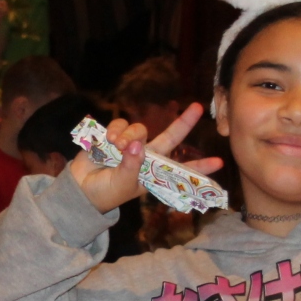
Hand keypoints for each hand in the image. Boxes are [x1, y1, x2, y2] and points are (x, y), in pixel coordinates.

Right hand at [65, 103, 223, 213]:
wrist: (80, 188)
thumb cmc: (105, 192)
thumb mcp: (122, 184)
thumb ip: (131, 165)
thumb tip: (137, 144)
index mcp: (153, 173)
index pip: (181, 170)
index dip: (199, 167)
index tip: (219, 163)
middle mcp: (146, 156)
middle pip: (170, 136)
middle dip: (184, 122)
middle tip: (197, 108)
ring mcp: (131, 144)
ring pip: (140, 128)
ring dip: (129, 135)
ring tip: (117, 147)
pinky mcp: (114, 135)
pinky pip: (120, 124)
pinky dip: (115, 129)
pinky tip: (107, 140)